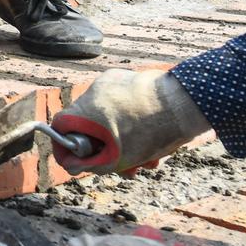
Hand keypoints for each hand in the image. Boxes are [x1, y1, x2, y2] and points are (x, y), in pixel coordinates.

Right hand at [51, 69, 211, 174]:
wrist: (185, 105)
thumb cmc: (151, 133)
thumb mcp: (118, 158)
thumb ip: (90, 164)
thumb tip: (70, 165)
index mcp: (87, 110)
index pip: (60, 126)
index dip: (66, 146)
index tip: (79, 160)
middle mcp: (94, 91)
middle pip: (88, 125)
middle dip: (106, 150)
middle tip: (125, 167)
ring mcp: (112, 82)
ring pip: (108, 117)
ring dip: (123, 141)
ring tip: (148, 160)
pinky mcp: (129, 79)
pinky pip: (121, 104)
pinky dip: (131, 121)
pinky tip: (153, 137)